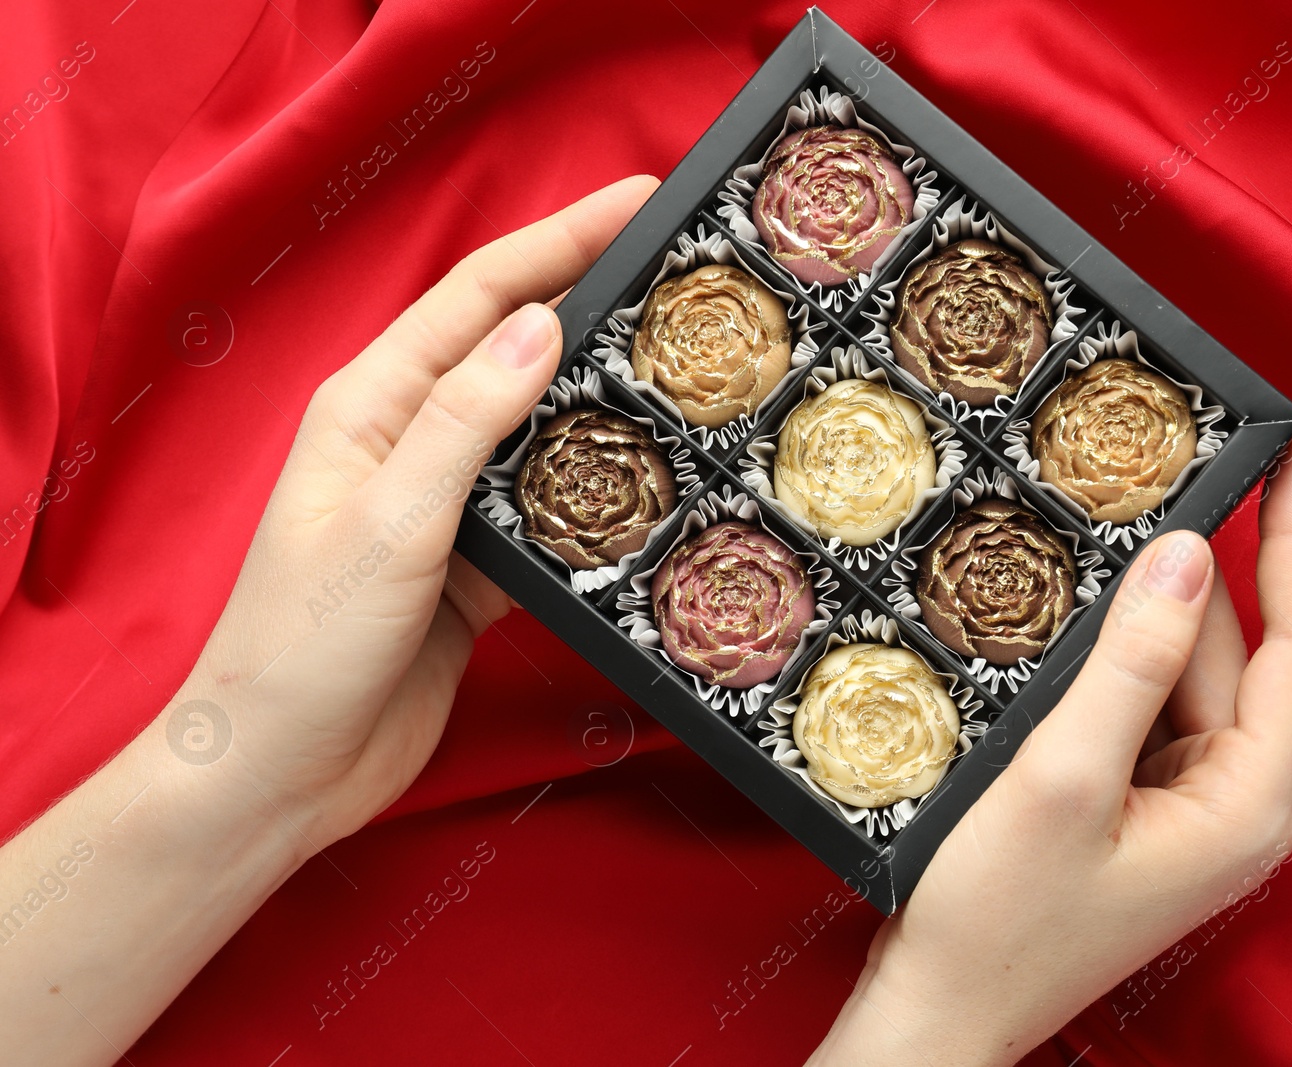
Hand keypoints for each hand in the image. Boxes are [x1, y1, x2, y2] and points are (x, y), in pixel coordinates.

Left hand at [0, 176, 656, 1066]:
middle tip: (685, 279)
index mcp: (372, 404)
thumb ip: (464, 423)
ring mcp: (445, 505)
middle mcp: (410, 440)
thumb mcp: (389, 524)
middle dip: (595, 303)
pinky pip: (548, 513)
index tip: (638, 202)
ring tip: (685, 373)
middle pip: (517, 349)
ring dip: (605, 403)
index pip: (479, 296)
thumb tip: (540, 327)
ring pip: (543, 433)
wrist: (284, 773)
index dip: (560, 240)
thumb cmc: (304, 645)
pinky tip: (651, 490)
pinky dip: (597, 499)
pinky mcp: (474, 569)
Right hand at [812, 434, 1291, 1065]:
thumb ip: (1132, 663)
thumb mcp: (1063, 777)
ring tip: (1091, 539)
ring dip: (1141, 616)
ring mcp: (1183, 811)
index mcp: (1245, 804)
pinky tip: (1067, 624)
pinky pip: (1140, 711)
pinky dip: (1112, 663)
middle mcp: (1231, 804)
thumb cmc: (997, 919)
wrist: (938, 1012)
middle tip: (1144, 479)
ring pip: (1180, 678)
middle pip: (1231, 656)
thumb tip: (1189, 553)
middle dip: (1192, 571)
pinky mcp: (1135, 812)